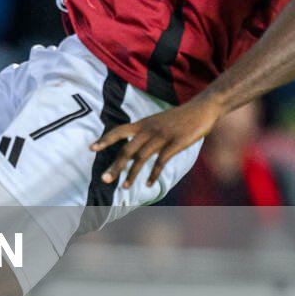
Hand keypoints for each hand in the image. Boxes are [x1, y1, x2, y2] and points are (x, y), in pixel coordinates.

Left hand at [90, 97, 222, 190]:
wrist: (203, 108)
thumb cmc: (179, 117)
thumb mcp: (157, 122)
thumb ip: (143, 134)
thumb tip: (129, 152)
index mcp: (143, 124)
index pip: (118, 131)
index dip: (105, 139)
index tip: (91, 148)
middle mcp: (149, 130)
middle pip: (127, 150)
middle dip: (115, 166)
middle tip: (104, 179)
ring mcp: (162, 136)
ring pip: (142, 158)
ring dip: (132, 174)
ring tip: (124, 187)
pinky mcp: (176, 143)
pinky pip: (161, 161)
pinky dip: (154, 174)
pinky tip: (148, 185)